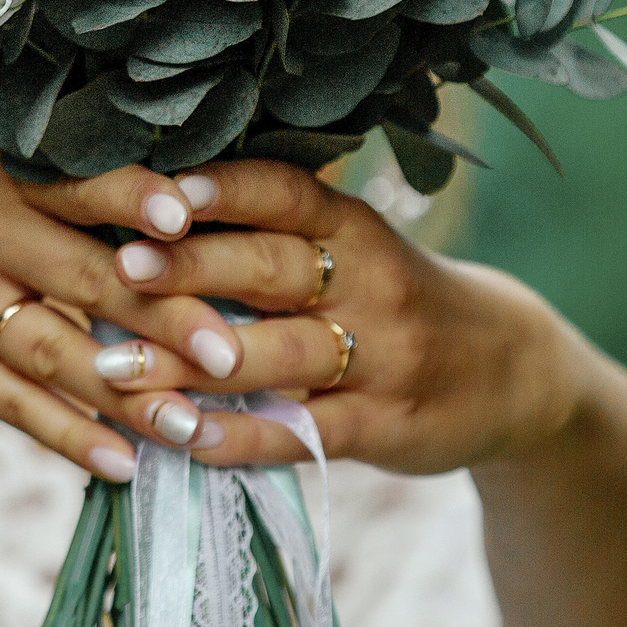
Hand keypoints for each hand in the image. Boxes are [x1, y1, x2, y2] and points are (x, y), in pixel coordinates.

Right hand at [0, 140, 258, 482]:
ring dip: (128, 396)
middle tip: (231, 354)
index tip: (188, 220)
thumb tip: (201, 213)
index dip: (131, 198)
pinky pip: (11, 402)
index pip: (76, 180)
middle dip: (163, 317)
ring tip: (193, 428)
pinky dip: (71, 435)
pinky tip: (123, 463)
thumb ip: (76, 181)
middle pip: (83, 274)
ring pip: (52, 351)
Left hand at [86, 159, 585, 475]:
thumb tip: (147, 213)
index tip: (156, 189)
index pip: (286, 193)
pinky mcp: (385, 425)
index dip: (224, 188)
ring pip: (278, 354)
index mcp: (355, 227)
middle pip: (272, 269)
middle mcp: (371, 282)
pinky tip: (182, 438)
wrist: (513, 372)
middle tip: (115, 269)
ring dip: (192, 363)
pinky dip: (240, 435)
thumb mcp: (357, 249)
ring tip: (113, 367)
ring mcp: (381, 357)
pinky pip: (303, 430)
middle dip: (190, 267)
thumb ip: (275, 233)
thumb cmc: (399, 299)